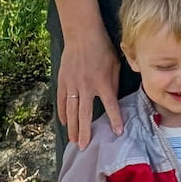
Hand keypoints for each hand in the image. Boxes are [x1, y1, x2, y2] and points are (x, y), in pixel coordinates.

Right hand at [58, 30, 123, 149]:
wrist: (82, 35)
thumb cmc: (103, 49)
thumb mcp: (115, 65)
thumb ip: (114, 83)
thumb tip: (112, 99)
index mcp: (102, 82)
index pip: (110, 106)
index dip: (115, 120)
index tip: (118, 133)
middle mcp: (86, 86)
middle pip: (85, 114)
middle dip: (85, 132)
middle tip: (84, 146)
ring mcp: (72, 85)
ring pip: (71, 111)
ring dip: (72, 127)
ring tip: (73, 140)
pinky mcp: (62, 81)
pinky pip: (62, 101)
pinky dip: (63, 113)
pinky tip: (64, 122)